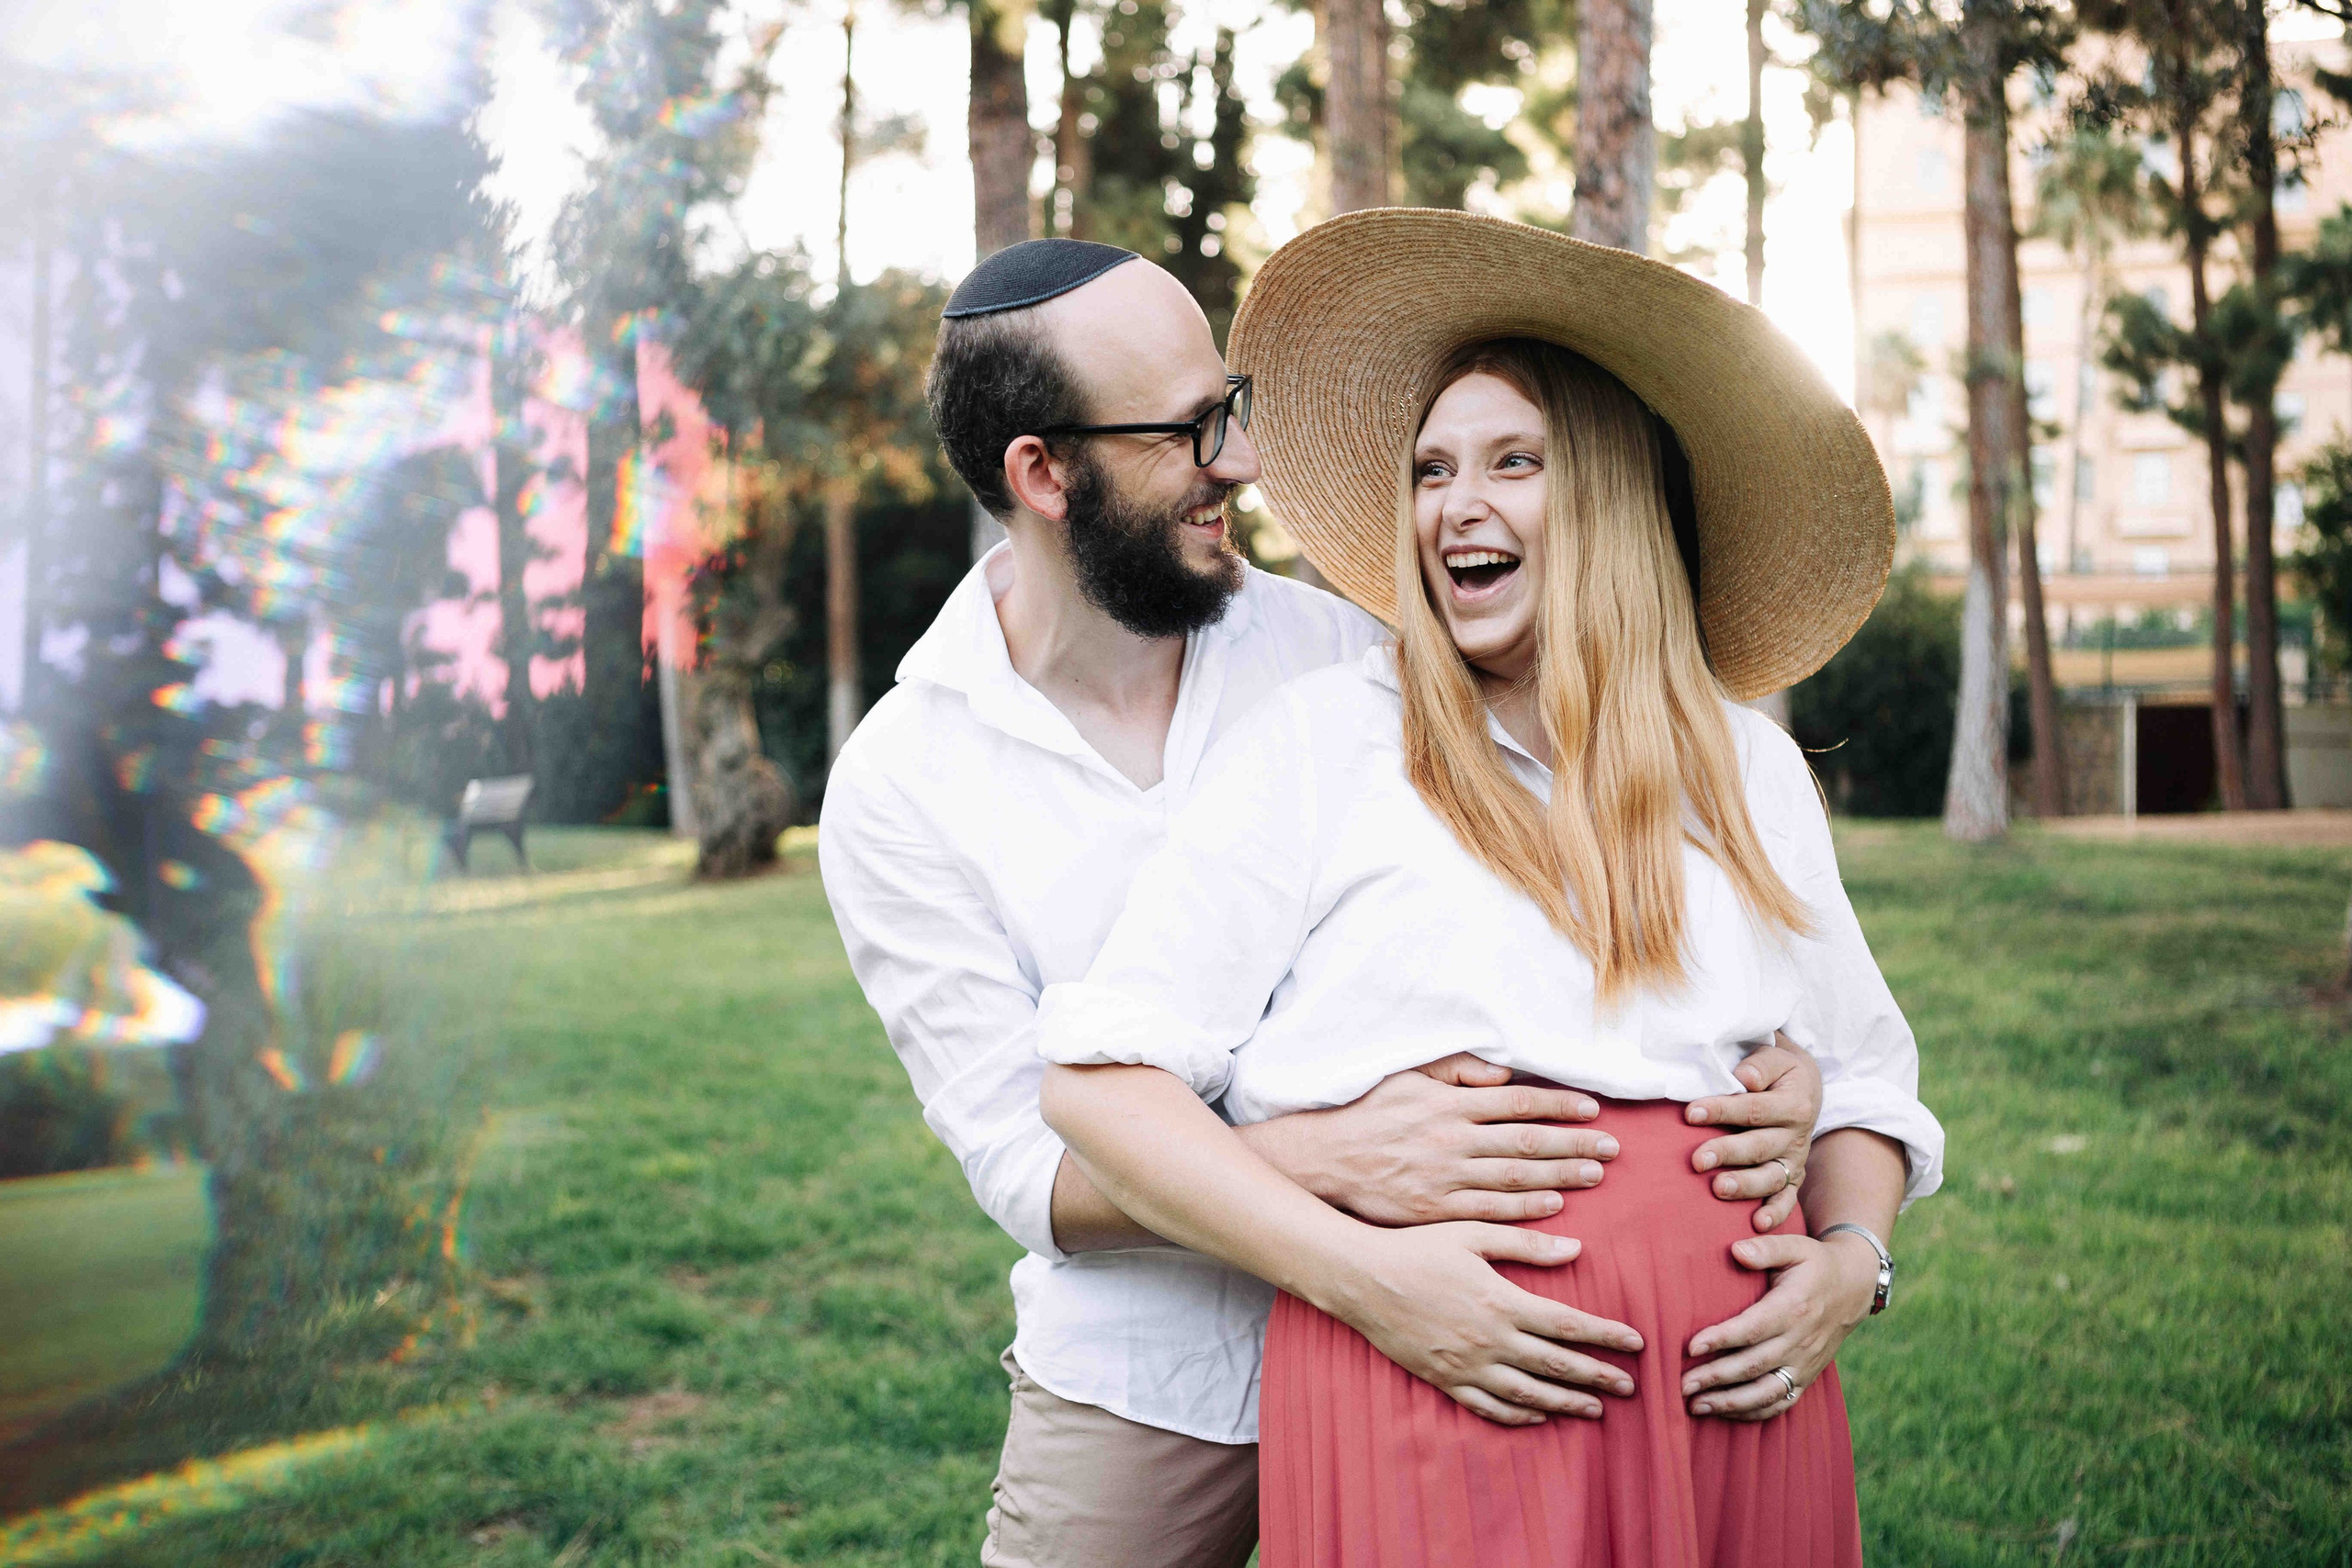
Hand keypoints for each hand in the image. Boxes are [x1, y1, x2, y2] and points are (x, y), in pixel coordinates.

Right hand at [1266, 1054, 1617, 1225]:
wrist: (1326, 1159)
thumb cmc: (1369, 1113)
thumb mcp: (1408, 1077)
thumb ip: (1456, 1070)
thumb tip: (1502, 1075)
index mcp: (1450, 1102)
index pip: (1518, 1102)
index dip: (1560, 1105)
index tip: (1592, 1109)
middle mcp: (1454, 1138)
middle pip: (1527, 1141)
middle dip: (1574, 1143)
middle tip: (1612, 1147)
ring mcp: (1446, 1176)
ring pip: (1516, 1176)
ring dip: (1561, 1175)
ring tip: (1596, 1174)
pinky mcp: (1436, 1208)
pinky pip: (1490, 1209)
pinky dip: (1526, 1208)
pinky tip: (1555, 1205)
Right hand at [1326, 1221, 1643, 1426]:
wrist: (1361, 1280)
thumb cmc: (1417, 1248)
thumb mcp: (1472, 1234)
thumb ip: (1525, 1244)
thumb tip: (1577, 1249)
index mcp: (1501, 1302)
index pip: (1567, 1325)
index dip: (1605, 1336)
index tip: (1636, 1343)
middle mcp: (1489, 1341)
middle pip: (1556, 1366)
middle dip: (1598, 1378)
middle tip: (1631, 1387)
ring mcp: (1466, 1366)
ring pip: (1528, 1395)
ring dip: (1567, 1404)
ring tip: (1596, 1410)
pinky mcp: (1444, 1380)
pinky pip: (1489, 1407)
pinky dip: (1519, 1417)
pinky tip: (1539, 1417)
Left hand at [1679, 1231, 1877, 1420]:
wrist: (1854, 1289)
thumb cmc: (1815, 1264)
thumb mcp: (1796, 1247)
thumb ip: (1766, 1248)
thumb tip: (1736, 1251)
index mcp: (1794, 1307)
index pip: (1753, 1328)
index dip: (1722, 1339)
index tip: (1691, 1347)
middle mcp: (1800, 1340)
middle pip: (1754, 1365)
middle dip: (1716, 1377)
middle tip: (1681, 1384)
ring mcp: (1805, 1363)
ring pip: (1767, 1392)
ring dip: (1731, 1403)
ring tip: (1697, 1406)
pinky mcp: (1807, 1377)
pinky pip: (1781, 1403)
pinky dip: (1753, 1413)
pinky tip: (1724, 1412)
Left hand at [1686, 1034, 1820, 1231]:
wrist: (1806, 1087)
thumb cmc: (1779, 1070)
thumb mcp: (1777, 1056)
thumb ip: (1761, 1064)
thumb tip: (1745, 1078)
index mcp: (1795, 1103)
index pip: (1753, 1109)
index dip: (1721, 1110)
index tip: (1690, 1113)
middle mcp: (1798, 1135)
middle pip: (1759, 1147)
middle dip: (1726, 1153)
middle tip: (1696, 1160)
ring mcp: (1796, 1160)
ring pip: (1771, 1177)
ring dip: (1745, 1185)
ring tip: (1718, 1189)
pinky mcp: (1794, 1178)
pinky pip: (1787, 1199)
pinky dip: (1776, 1213)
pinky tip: (1757, 1224)